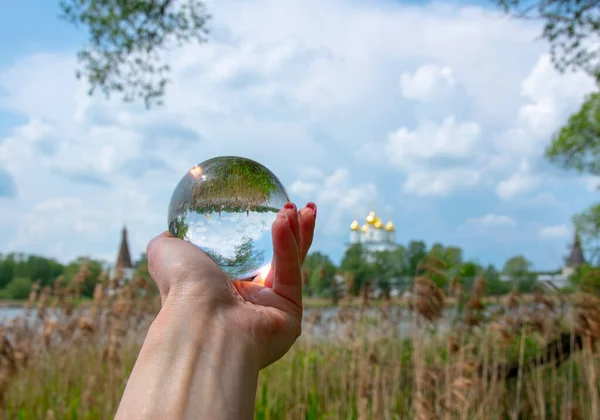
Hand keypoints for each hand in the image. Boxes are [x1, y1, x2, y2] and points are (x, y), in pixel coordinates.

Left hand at [146, 202, 316, 368]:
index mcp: (222, 287)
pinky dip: (288, 246)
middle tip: (296, 206)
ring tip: (300, 207)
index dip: (261, 230)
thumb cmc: (181, 286)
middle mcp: (248, 299)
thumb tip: (175, 230)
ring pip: (290, 263)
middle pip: (277, 256)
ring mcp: (271, 308)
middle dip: (290, 229)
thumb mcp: (166, 252)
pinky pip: (290, 273)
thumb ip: (170, 239)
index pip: (249, 254)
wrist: (200, 320)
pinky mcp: (289, 313)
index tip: (269, 207)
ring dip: (296, 232)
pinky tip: (283, 221)